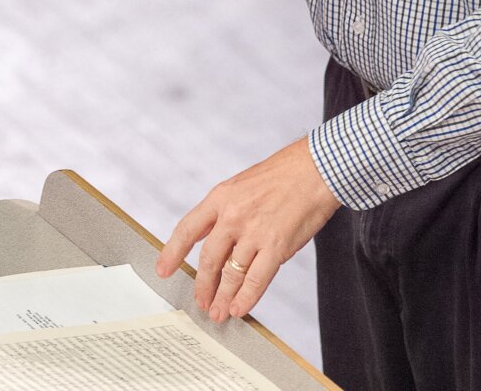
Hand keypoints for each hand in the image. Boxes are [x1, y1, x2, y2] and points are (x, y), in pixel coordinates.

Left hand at [157, 138, 340, 321]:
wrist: (317, 168)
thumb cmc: (284, 174)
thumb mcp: (244, 184)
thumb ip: (227, 211)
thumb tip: (215, 241)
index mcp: (221, 196)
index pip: (187, 229)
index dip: (172, 252)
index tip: (163, 270)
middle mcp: (233, 215)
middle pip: (208, 259)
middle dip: (203, 285)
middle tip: (202, 301)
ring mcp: (254, 231)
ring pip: (230, 274)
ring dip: (223, 297)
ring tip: (220, 312)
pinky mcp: (276, 246)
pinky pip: (255, 280)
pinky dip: (246, 298)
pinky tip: (240, 308)